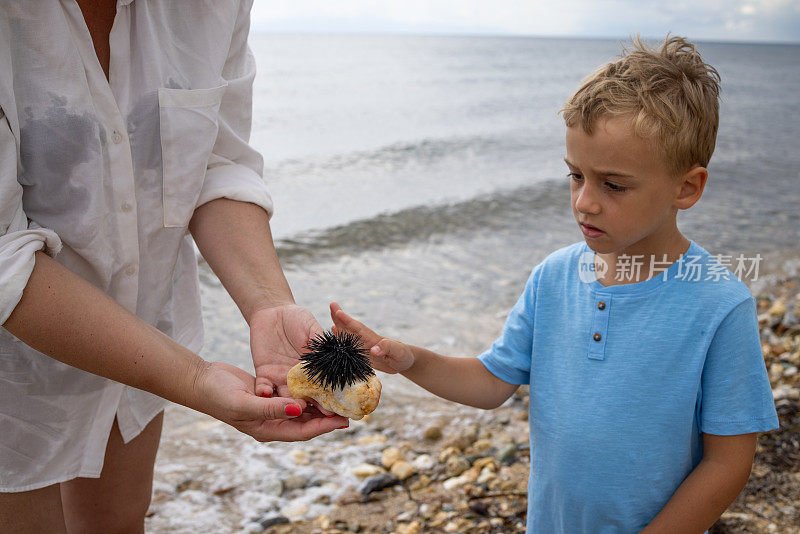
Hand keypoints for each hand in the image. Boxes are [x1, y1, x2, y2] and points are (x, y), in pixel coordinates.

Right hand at [193, 361, 348, 441]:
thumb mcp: (245, 403)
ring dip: (319, 402)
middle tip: (349, 408)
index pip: (302, 432)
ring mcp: (271, 407)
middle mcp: (272, 421)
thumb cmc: (218, 395)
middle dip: (327, 416)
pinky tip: (320, 380)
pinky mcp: (270, 393)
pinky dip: (307, 388)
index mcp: (267, 430)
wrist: (201, 380)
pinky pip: (293, 393)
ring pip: (302, 407)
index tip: (343, 421)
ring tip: (340, 395)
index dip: (324, 427)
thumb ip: (271, 408)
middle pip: (307, 421)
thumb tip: (299, 411)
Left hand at [249, 303, 334, 414]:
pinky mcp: (264, 374)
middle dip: (315, 408)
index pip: (324, 386)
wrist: (272, 311)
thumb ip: (319, 344)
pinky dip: (264, 392)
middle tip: (324, 417)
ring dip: (289, 405)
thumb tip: (333, 357)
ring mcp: (281, 378)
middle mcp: (298, 378)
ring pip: (285, 397)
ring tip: (295, 409)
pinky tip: (266, 395)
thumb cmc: (297, 318)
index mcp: (313, 369)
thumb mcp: (312, 329)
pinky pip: (263, 387)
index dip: (331, 396)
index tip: (341, 406)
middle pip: (307, 397)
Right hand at [329, 302, 414, 373]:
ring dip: (339, 328)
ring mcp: (363, 347)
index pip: (358, 327)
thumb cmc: (403, 355)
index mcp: (373, 338)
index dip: (348, 320)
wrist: (404, 362)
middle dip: (341, 317)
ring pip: (348, 336)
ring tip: (330, 321)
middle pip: (350, 327)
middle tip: (332, 304)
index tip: (338, 312)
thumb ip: (387, 348)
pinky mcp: (362, 356)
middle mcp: (366, 340)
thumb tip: (373, 350)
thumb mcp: (398, 351)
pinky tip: (335, 337)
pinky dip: (341, 342)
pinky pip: (349, 348)